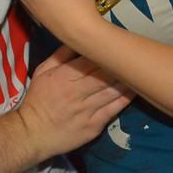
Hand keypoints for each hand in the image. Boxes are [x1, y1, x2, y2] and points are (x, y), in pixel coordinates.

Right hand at [17, 45, 133, 158]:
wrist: (33, 133)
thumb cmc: (38, 100)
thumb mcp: (42, 71)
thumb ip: (60, 55)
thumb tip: (77, 39)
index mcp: (63, 76)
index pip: (90, 60)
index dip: (104, 52)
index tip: (116, 44)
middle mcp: (76, 92)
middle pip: (104, 75)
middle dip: (119, 65)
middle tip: (132, 55)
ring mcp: (87, 110)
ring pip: (112, 91)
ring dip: (126, 80)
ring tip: (139, 70)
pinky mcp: (94, 125)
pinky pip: (113, 110)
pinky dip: (126, 99)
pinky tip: (135, 90)